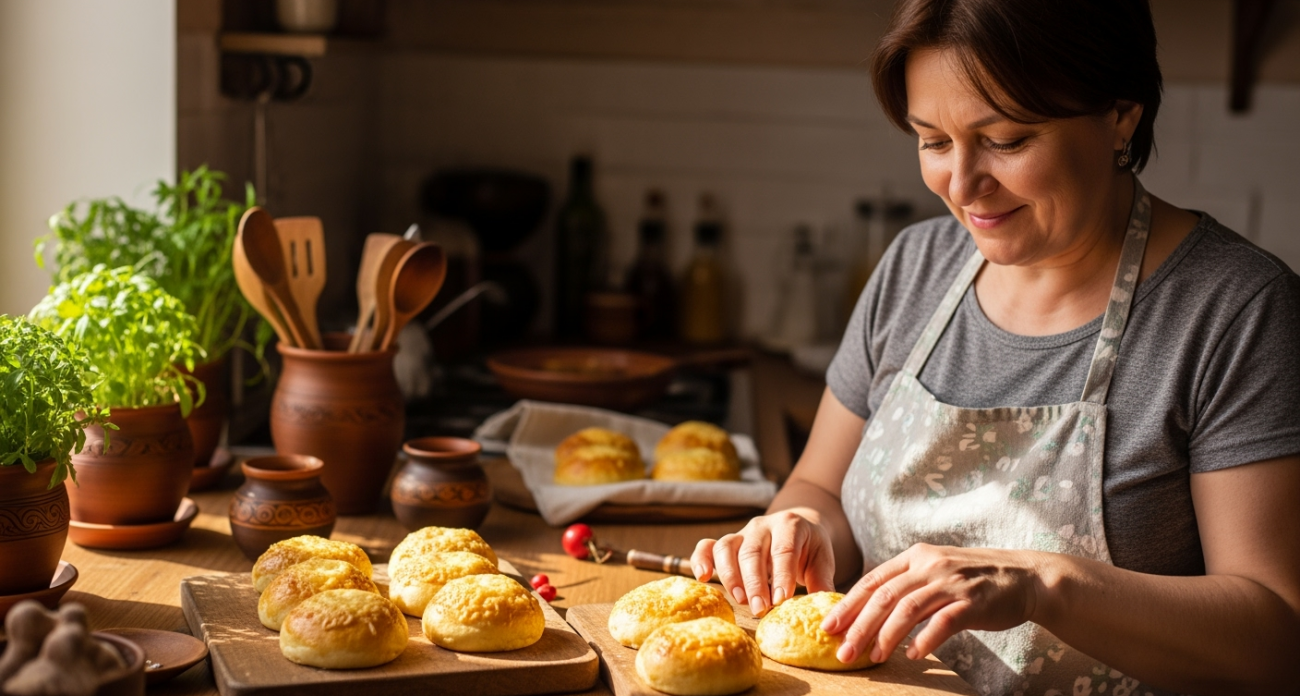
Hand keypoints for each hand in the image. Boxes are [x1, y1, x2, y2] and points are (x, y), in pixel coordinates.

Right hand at [692, 510, 835, 617]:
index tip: (781, 600)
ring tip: (740, 600)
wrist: (797, 528)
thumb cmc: (810, 548)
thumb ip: (822, 584)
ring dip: (730, 575)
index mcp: (790, 525)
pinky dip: (701, 559)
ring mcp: (742, 533)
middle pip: (753, 551)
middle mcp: (763, 525)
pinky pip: (707, 546)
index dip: (782, 575)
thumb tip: (826, 615)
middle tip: (760, 608)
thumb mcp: (822, 561)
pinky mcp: (727, 543)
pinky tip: (703, 578)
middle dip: (755, 582)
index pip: (784, 549)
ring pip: (727, 547)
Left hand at [821, 543, 1041, 663]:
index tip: (827, 626)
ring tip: (872, 657)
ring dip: (885, 636)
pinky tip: (913, 655)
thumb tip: (870, 609)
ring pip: (907, 609)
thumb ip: (906, 584)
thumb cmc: (974, 579)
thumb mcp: (935, 570)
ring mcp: (951, 582)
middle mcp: (929, 565)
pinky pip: (943, 622)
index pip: (872, 581)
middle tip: (842, 651)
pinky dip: (925, 639)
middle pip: (884, 597)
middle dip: (858, 626)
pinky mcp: (973, 602)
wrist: (1024, 576)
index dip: (847, 605)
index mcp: (915, 557)